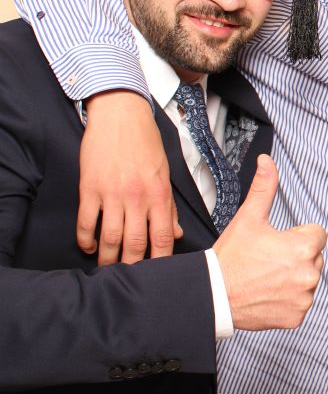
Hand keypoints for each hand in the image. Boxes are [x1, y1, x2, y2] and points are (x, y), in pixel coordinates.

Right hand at [79, 90, 180, 264]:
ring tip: (107, 268)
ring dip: (107, 258)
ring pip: (109, 237)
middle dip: (133, 265)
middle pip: (135, 242)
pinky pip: (86, 221)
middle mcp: (136, 196)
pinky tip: (88, 247)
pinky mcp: (89, 188)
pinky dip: (86, 239)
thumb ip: (169, 206)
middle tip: (130, 278)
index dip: (160, 260)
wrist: (121, 115)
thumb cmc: (146, 143)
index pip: (162, 236)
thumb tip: (176, 234)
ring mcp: (111, 193)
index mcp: (159, 194)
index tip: (157, 275)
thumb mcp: (165, 173)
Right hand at [214, 155, 326, 329]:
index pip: (316, 235)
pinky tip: (268, 294)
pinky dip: (288, 299)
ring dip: (293, 277)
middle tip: (267, 260)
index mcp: (304, 247)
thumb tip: (267, 161)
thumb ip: (264, 187)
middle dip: (296, 256)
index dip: (295, 236)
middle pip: (313, 257)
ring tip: (266, 277)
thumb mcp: (249, 217)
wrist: (213, 294)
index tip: (276, 242)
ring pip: (307, 280)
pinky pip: (300, 302)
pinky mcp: (296, 317)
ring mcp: (303, 298)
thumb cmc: (231, 256)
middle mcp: (309, 274)